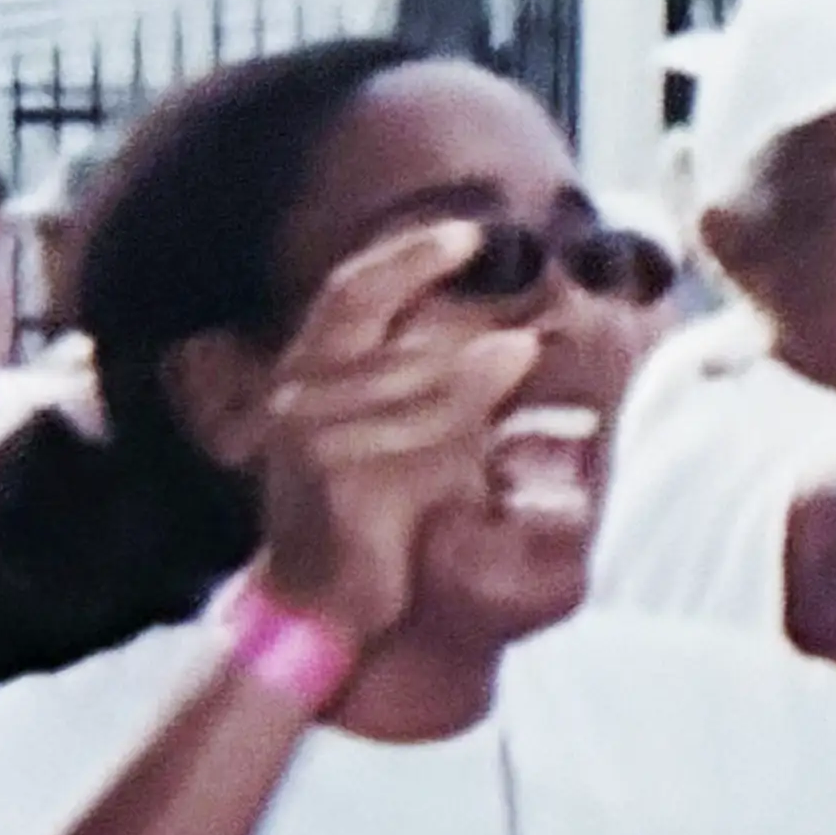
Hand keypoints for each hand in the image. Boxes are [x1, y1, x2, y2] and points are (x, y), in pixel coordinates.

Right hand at [246, 224, 539, 653]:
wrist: (314, 600)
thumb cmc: (357, 505)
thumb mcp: (381, 429)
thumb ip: (421, 379)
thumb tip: (512, 341)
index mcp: (306, 374)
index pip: (351, 294)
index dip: (409, 257)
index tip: (471, 234)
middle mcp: (304, 401)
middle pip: (413, 352)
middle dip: (474, 345)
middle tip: (531, 343)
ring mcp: (323, 446)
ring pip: (432, 400)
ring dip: (484, 389)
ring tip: (526, 359)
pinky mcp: (353, 490)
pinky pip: (435, 456)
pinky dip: (474, 455)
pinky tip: (499, 456)